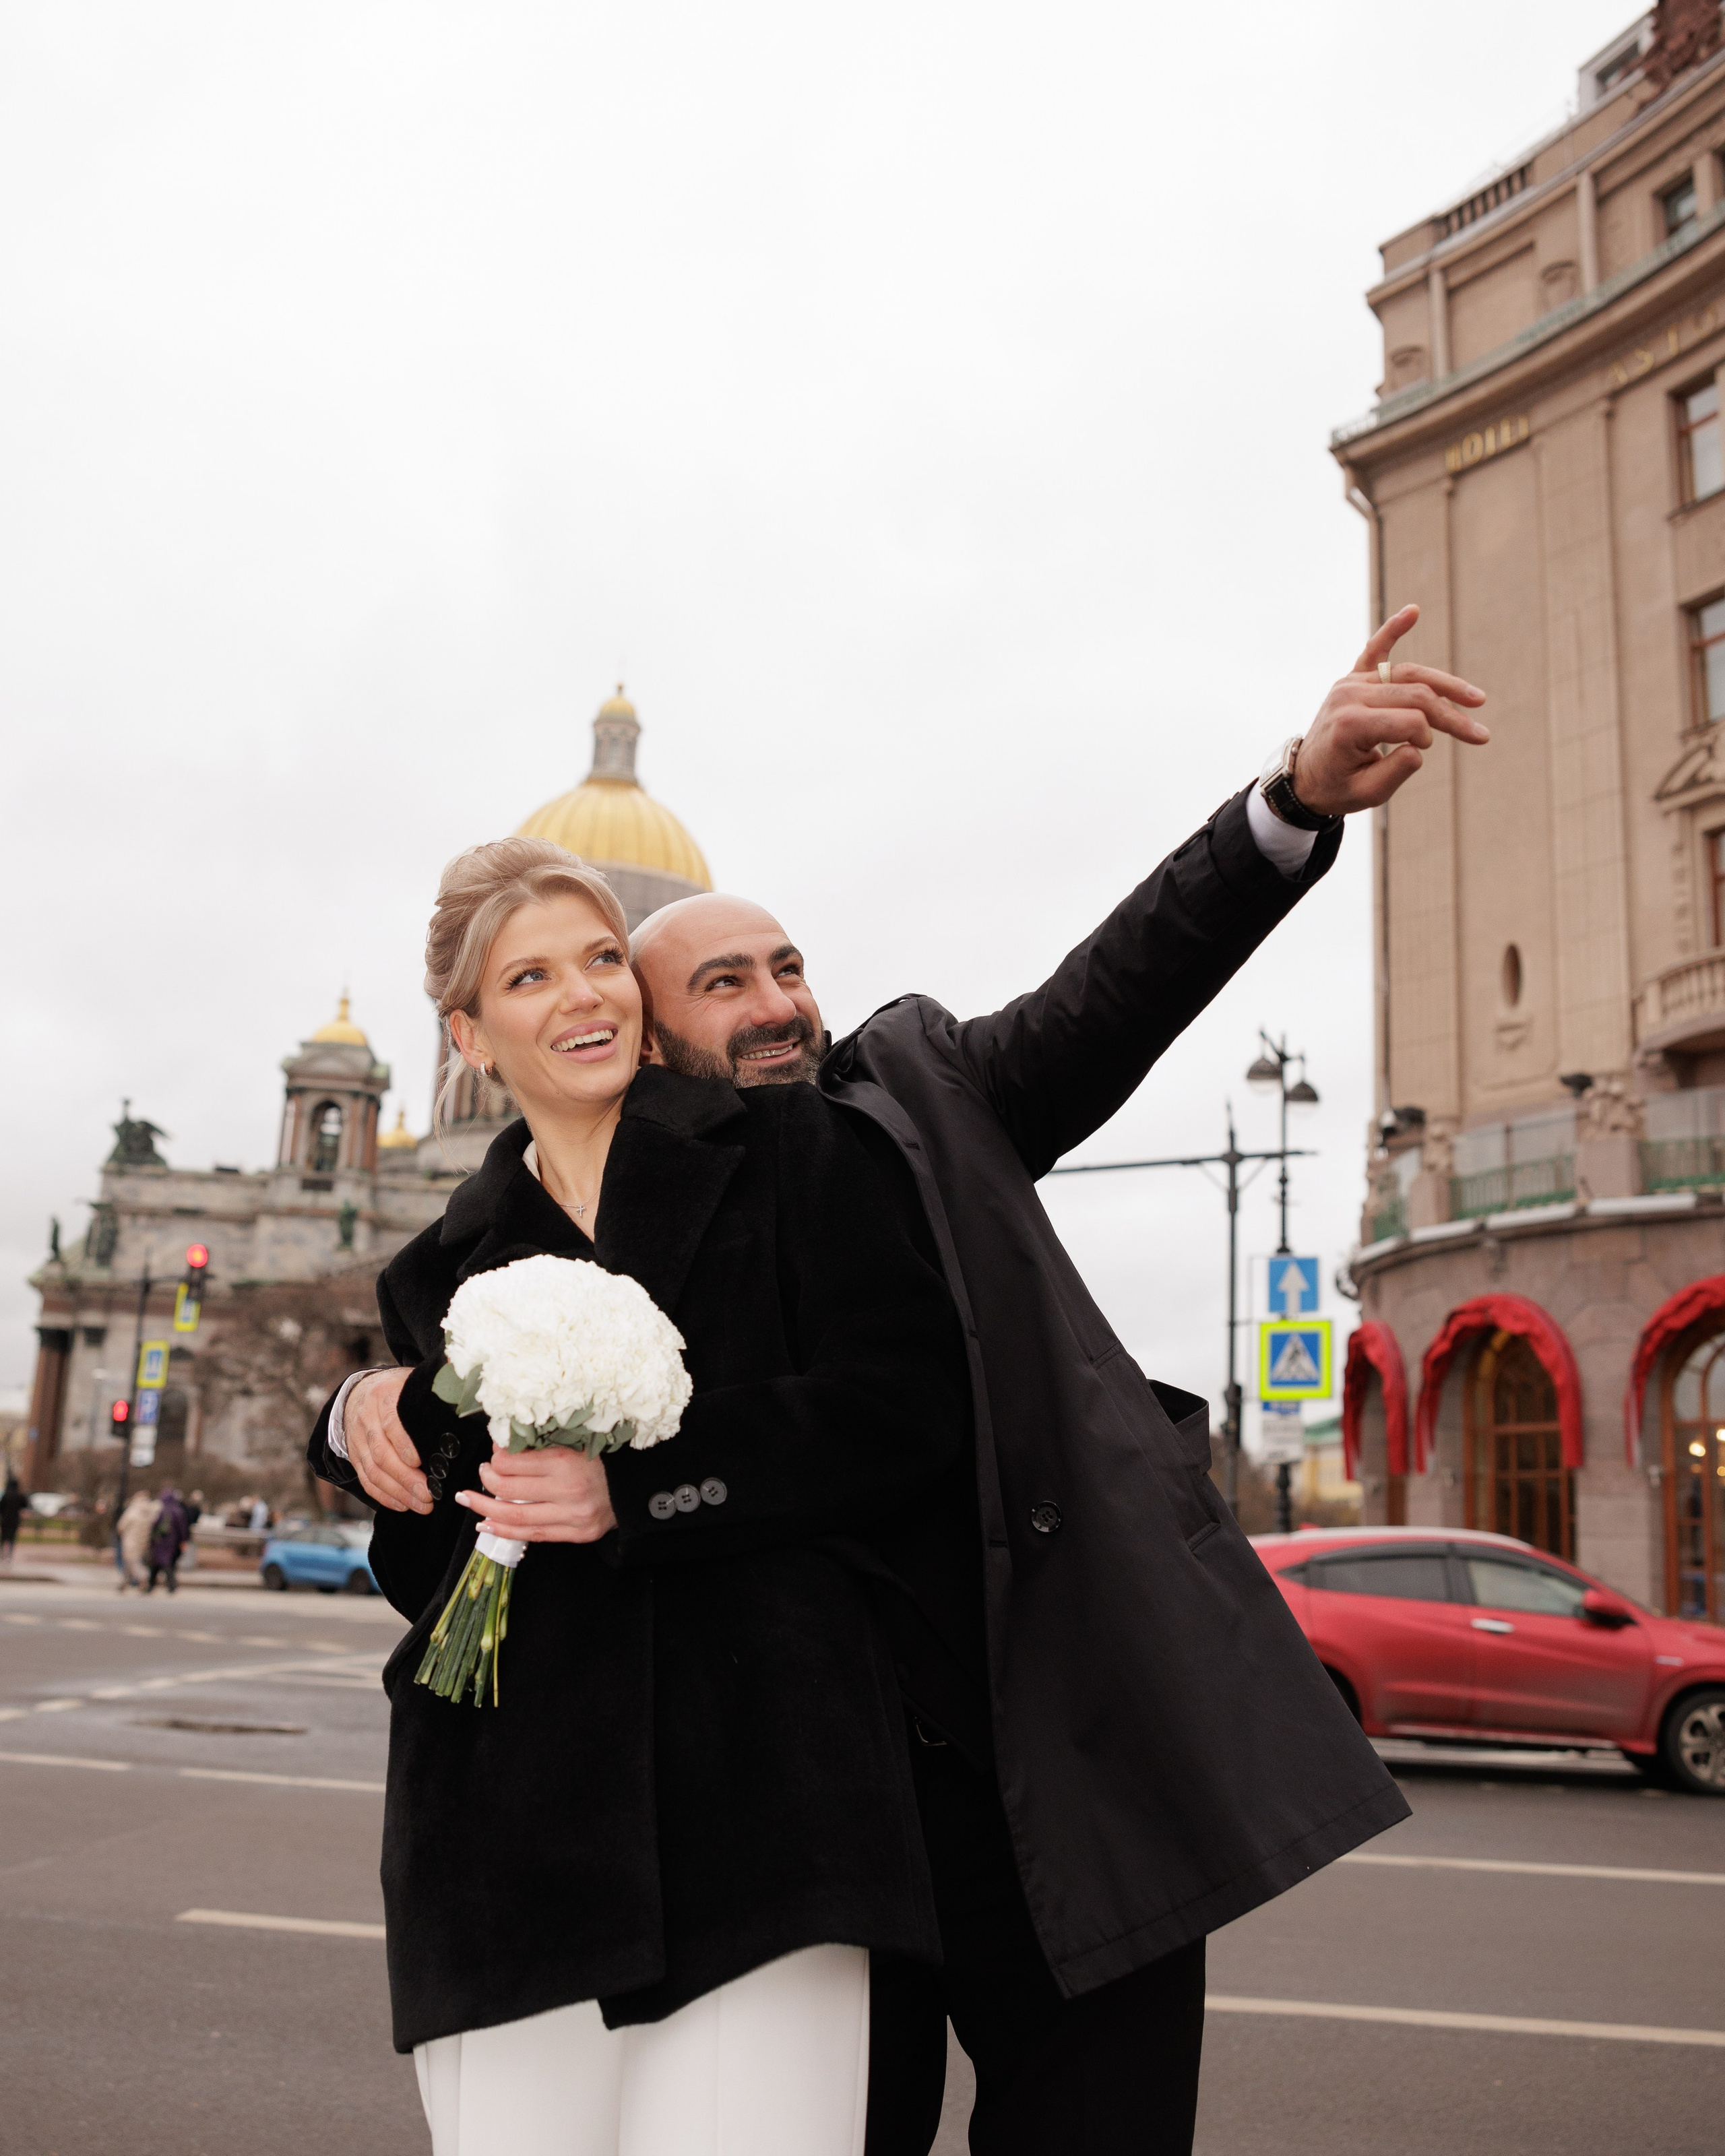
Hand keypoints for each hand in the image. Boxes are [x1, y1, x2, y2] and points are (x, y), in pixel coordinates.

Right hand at [344, 1368, 429, 1515]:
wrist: (359, 1391)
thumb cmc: (397, 1389)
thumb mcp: (412, 1384)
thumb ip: (431, 1397)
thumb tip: (466, 1409)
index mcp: (383, 1396)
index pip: (391, 1422)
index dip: (404, 1444)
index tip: (421, 1462)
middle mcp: (367, 1419)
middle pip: (382, 1453)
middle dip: (406, 1478)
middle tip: (428, 1494)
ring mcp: (358, 1439)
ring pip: (373, 1470)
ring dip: (398, 1492)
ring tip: (421, 1505)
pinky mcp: (354, 1456)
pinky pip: (366, 1480)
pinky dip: (384, 1496)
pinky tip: (403, 1505)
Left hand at [456, 1444, 616, 1544]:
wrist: (638, 1487)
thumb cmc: (604, 1461)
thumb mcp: (574, 1443)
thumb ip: (540, 1446)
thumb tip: (501, 1447)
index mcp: (566, 1461)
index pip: (512, 1462)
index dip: (495, 1457)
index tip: (494, 1453)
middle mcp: (568, 1491)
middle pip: (508, 1489)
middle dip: (486, 1481)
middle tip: (481, 1474)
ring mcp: (573, 1517)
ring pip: (515, 1516)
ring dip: (484, 1510)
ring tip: (469, 1501)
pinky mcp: (577, 1534)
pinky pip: (532, 1535)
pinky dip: (504, 1531)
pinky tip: (487, 1525)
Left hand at [1294, 603, 1488, 816]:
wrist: (1304, 777)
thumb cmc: (1337, 787)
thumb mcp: (1366, 794)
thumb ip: (1395, 772)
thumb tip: (1419, 747)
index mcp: (1350, 725)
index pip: (1409, 721)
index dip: (1426, 737)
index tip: (1422, 751)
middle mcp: (1349, 696)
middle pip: (1415, 695)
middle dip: (1451, 715)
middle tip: (1479, 734)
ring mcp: (1350, 683)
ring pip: (1408, 675)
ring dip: (1446, 685)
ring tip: (1478, 699)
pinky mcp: (1352, 678)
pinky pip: (1375, 650)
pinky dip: (1393, 630)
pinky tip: (1413, 612)